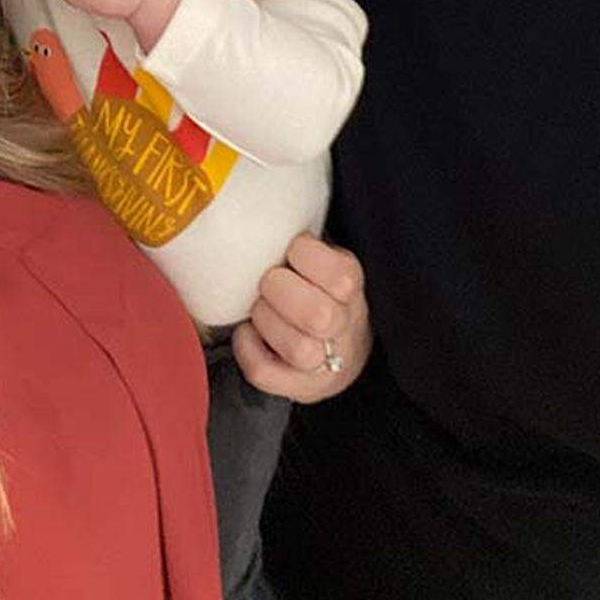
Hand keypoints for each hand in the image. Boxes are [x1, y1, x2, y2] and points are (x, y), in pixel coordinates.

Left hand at [233, 232, 370, 402]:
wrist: (340, 347)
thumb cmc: (316, 286)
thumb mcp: (323, 257)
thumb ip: (304, 242)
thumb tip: (263, 210)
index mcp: (352, 286)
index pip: (340, 276)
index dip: (305, 257)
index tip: (291, 251)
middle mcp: (346, 327)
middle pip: (319, 316)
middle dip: (281, 291)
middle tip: (267, 282)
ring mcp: (327, 364)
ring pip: (299, 349)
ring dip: (268, 322)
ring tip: (259, 309)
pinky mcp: (301, 389)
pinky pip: (267, 373)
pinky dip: (249, 349)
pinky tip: (248, 333)